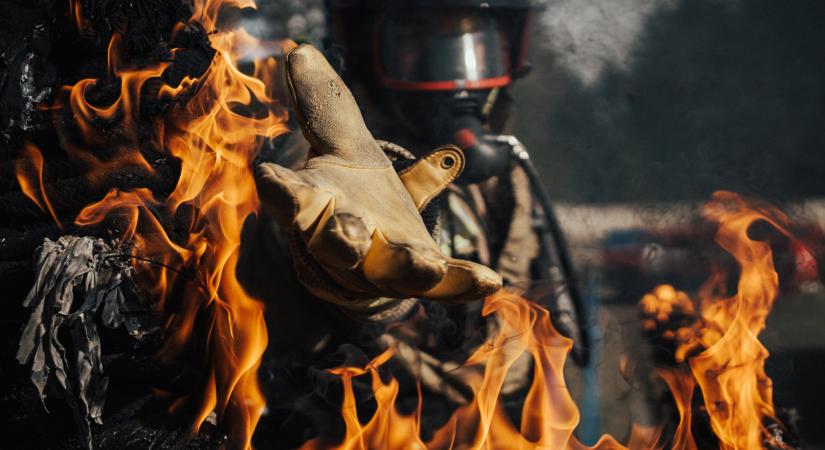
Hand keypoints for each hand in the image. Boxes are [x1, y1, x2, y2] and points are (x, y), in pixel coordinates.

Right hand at [255, 45, 500, 310]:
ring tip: (427, 267)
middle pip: (334, 243)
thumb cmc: (352, 194)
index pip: (290, 197)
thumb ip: (327, 107)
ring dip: (405, 267)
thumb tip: (301, 51)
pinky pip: (442, 286)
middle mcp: (342, 240)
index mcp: (317, 204)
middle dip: (340, 240)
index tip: (267, 178)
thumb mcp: (344, 146)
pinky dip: (463, 284)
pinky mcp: (420, 278)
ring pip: (385, 272)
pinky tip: (489, 280)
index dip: (280, 190)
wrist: (373, 245)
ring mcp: (380, 266)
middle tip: (349, 239)